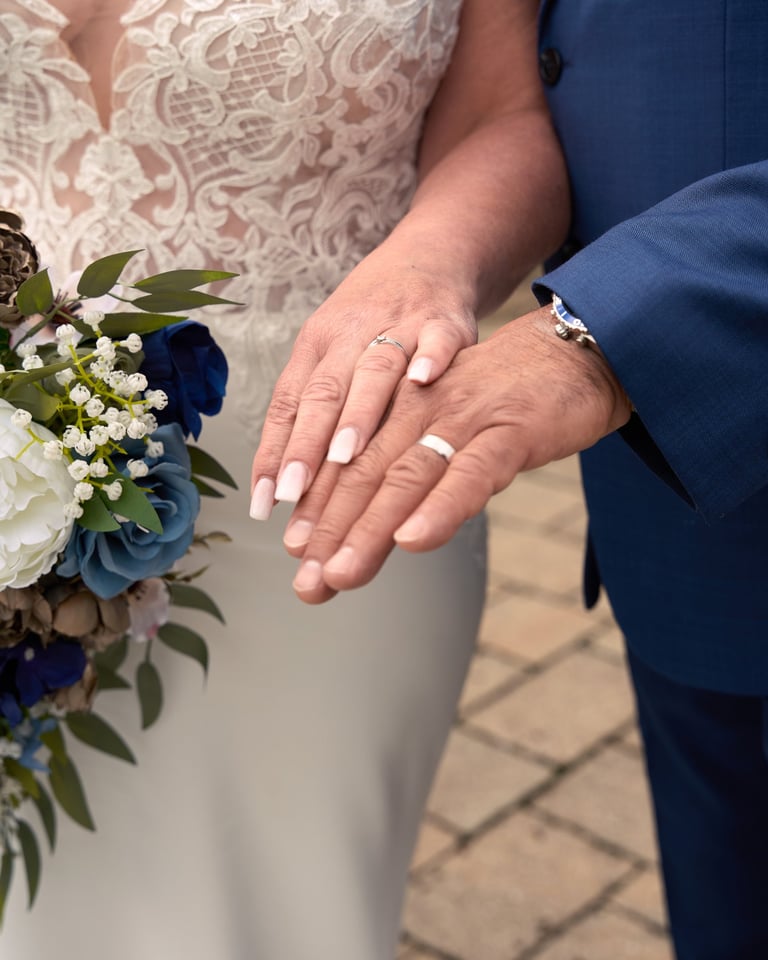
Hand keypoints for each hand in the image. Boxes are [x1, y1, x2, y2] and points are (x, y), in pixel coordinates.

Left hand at [248, 243, 476, 519]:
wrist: (426, 259)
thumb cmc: (370, 323)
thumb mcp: (333, 359)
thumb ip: (313, 420)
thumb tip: (284, 494)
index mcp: (317, 348)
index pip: (288, 405)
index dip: (275, 454)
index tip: (266, 501)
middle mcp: (350, 337)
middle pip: (323, 393)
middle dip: (307, 445)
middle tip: (295, 492)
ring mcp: (397, 327)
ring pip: (373, 369)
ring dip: (358, 412)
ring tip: (346, 455)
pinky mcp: (443, 321)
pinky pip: (437, 338)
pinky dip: (431, 357)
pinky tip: (424, 380)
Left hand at [283, 305, 632, 602]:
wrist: (577, 351)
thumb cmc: (512, 399)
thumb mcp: (453, 428)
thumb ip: (419, 469)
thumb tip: (388, 525)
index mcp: (403, 406)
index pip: (351, 463)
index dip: (321, 509)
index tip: (297, 554)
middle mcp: (421, 408)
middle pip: (365, 474)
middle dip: (331, 531)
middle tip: (307, 581)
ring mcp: (463, 417)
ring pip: (405, 477)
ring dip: (368, 529)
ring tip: (340, 573)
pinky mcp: (509, 430)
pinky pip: (470, 473)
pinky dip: (440, 508)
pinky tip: (412, 540)